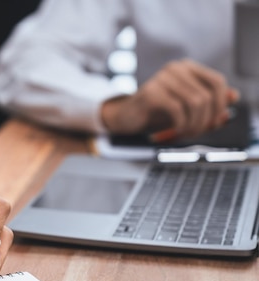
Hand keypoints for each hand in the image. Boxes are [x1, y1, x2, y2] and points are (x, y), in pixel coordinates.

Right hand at [101, 59, 238, 140]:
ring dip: (193, 125)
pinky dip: (180, 126)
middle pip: (207, 96)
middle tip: (196, 134)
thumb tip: (233, 98)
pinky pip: (178, 111)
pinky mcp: (151, 92)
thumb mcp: (185, 107)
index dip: (220, 105)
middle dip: (205, 120)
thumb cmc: (156, 112)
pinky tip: (174, 132)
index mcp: (187, 68)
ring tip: (184, 135)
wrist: (125, 118)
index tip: (215, 122)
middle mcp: (175, 68)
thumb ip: (209, 102)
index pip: (217, 82)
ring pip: (195, 103)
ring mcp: (162, 78)